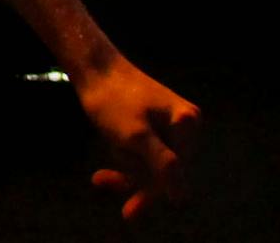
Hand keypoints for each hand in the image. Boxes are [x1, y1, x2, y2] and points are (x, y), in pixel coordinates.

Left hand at [77, 53, 197, 219]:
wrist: (92, 68)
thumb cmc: (113, 99)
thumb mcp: (136, 136)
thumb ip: (162, 165)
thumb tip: (183, 196)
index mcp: (187, 122)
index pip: (176, 172)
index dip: (152, 192)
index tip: (128, 211)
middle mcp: (185, 124)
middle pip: (165, 170)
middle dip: (134, 179)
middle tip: (102, 181)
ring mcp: (170, 126)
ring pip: (152, 166)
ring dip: (126, 172)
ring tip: (101, 175)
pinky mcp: (154, 128)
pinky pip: (144, 156)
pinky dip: (125, 162)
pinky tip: (104, 173)